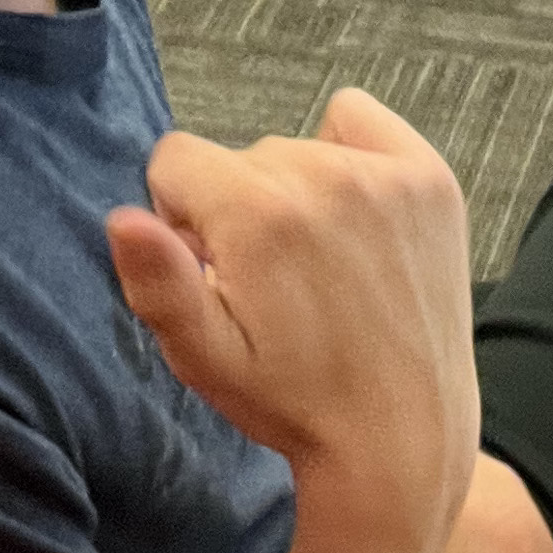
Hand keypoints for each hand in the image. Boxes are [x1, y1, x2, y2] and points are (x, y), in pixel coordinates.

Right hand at [107, 88, 474, 502]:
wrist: (400, 435)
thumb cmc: (293, 400)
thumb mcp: (205, 357)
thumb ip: (156, 281)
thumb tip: (124, 218)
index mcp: (256, 213)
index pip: (174, 159)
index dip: (180, 217)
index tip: (214, 268)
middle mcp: (322, 176)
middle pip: (237, 157)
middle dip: (237, 209)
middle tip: (271, 282)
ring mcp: (383, 175)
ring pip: (294, 148)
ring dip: (292, 192)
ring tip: (319, 266)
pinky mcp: (428, 178)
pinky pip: (359, 118)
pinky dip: (347, 151)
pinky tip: (353, 216)